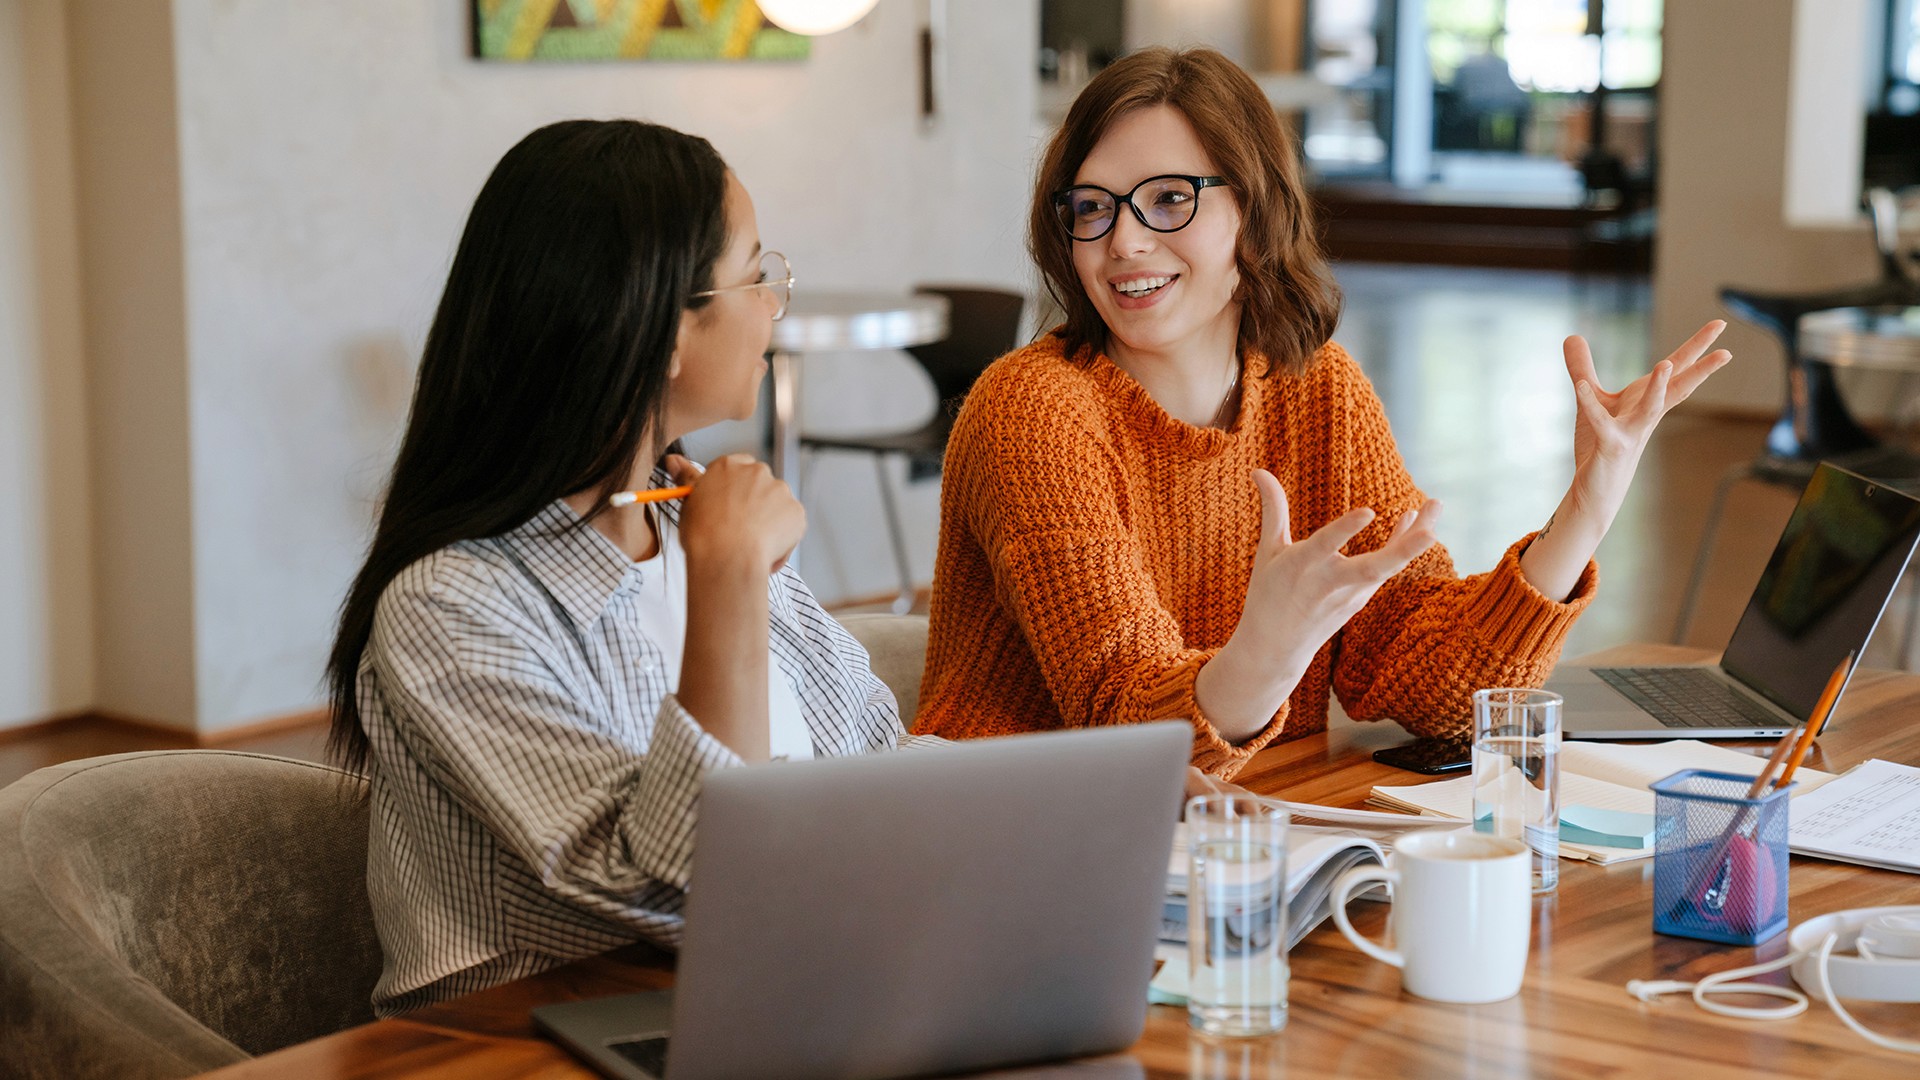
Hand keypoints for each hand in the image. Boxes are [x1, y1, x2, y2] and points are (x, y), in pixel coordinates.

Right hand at [675, 453, 805, 575]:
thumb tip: (673, 460)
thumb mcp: (689, 503)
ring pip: (776, 506)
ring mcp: (780, 491)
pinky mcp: (796, 512)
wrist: (728, 558)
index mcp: (729, 465)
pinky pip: (790, 526)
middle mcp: (757, 471)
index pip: (737, 468)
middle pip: (759, 485)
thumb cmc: (703, 535)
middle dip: (753, 505)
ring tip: (750, 547)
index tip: (728, 507)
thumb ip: (687, 480)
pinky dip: (782, 540)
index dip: (733, 489)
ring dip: (768, 522)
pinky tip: (764, 555)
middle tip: (739, 530)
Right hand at [1242, 470, 1440, 675]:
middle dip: (1404, 548)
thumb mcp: (1267, 552)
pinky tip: (1417, 520)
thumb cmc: (1267, 593)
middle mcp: (1330, 582)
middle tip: (1432, 532)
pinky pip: (1387, 568)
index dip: (1346, 530)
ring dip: (1414, 539)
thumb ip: (1273, 509)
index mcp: (1301, 566)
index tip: (1369, 512)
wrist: (1275, 647)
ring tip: (1436, 505)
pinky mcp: (1361, 599)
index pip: (1326, 546)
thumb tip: (1258, 470)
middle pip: (1373, 568)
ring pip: (1388, 567)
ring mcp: (1351, 594)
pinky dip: (1402, 543)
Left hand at [1516, 322, 1730, 600]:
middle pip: (1678, 387)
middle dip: (1701, 368)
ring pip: (1650, 409)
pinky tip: (1580, 388)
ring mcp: (1631, 433)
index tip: (1720, 324)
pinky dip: (1590, 405)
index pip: (1676, 369)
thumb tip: (1572, 336)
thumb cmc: (1600, 444)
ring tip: (1663, 364)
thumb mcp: (1592, 399)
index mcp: (1646, 401)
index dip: (1697, 347)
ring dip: (1657, 388)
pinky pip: (1601, 424)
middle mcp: (1646, 416)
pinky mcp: (1609, 447)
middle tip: (1727, 350)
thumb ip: (1582, 367)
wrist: (1595, 488)